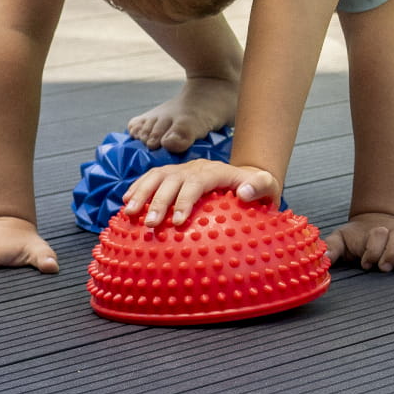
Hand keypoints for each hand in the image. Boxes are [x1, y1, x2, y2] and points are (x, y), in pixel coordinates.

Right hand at [122, 158, 279, 226]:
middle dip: (159, 202)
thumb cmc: (257, 189)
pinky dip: (137, 188)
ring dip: (142, 193)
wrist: (246, 177)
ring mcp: (182, 170)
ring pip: (157, 176)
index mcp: (215, 171)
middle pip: (172, 180)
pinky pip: (151, 177)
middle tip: (151, 225)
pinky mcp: (172, 175)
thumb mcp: (268, 186)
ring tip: (130, 214)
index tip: (178, 222)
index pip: (196, 183)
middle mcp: (195, 168)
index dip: (185, 200)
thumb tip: (244, 192)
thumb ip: (260, 187)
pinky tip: (126, 204)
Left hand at [324, 213, 393, 271]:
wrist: (373, 227)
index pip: (379, 233)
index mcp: (376, 231)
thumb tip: (322, 259)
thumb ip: (331, 247)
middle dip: (393, 251)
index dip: (373, 248)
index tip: (365, 263)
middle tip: (384, 267)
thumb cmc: (356, 239)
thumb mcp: (340, 240)